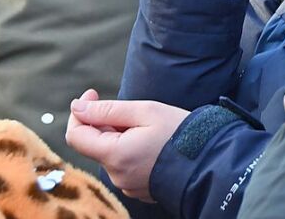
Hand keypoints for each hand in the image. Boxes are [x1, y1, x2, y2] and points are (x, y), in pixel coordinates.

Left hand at [66, 89, 189, 201]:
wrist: (209, 161)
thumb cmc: (179, 132)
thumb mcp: (146, 111)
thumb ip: (108, 110)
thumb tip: (77, 106)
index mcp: (115, 156)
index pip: (75, 135)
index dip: (80, 112)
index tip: (93, 94)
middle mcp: (116, 175)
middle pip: (94, 144)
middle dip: (105, 122)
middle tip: (132, 109)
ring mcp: (126, 184)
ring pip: (110, 153)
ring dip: (119, 135)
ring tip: (147, 127)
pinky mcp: (137, 188)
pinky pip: (123, 165)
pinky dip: (129, 149)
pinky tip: (151, 142)